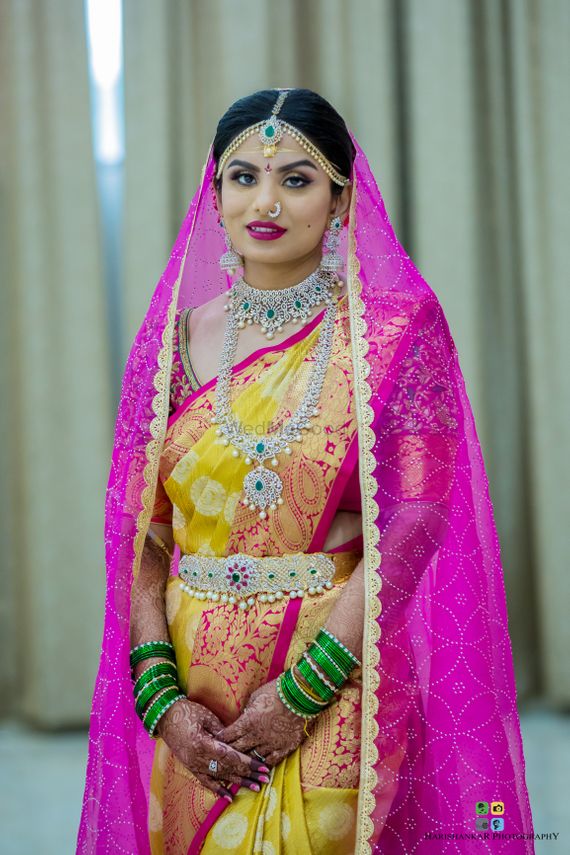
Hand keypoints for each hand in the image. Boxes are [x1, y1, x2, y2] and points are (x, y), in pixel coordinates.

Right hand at [155, 698, 269, 799]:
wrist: (164, 716)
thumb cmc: (187, 711)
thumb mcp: (207, 717)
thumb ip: (222, 731)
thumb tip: (238, 741)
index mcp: (203, 744)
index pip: (231, 757)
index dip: (248, 763)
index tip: (263, 766)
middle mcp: (198, 759)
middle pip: (228, 769)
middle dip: (248, 775)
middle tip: (265, 779)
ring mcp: (193, 765)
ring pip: (220, 777)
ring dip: (238, 783)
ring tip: (255, 787)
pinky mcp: (190, 767)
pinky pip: (205, 782)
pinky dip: (218, 790)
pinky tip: (229, 798)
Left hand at [218, 678, 306, 767]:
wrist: (301, 695)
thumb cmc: (276, 691)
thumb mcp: (256, 697)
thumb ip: (247, 711)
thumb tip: (242, 719)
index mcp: (248, 722)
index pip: (229, 735)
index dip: (221, 740)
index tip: (216, 742)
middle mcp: (257, 736)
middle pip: (238, 749)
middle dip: (229, 752)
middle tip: (223, 756)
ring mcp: (271, 744)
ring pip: (253, 758)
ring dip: (245, 761)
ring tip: (239, 764)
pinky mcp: (285, 748)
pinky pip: (271, 761)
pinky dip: (264, 764)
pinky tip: (259, 765)